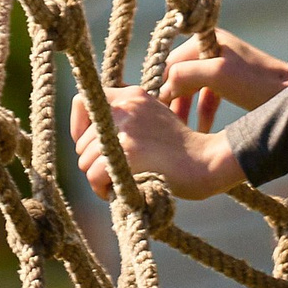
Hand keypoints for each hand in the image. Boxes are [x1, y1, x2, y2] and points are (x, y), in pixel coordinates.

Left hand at [69, 85, 246, 200]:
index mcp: (131, 95)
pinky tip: (119, 192)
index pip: (82, 102)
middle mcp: (126, 106)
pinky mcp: (130, 152)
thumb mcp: (154, 117)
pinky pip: (94, 176)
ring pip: (86, 161)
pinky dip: (102, 190)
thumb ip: (126, 119)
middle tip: (115, 174)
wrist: (206, 162)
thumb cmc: (182, 149)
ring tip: (120, 183)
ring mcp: (127, 128)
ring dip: (98, 179)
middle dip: (94, 162)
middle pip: (82, 141)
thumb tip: (89, 138)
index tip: (92, 146)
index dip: (81, 128)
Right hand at [158, 27, 287, 130]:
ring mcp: (220, 64)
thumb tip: (164, 85)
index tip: (156, 110)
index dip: (163, 85)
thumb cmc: (255, 82)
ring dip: (186, 109)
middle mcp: (211, 48)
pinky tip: (201, 130)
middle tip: (167, 124)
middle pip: (180, 75)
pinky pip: (207, 96)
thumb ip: (186, 74)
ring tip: (182, 130)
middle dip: (174, 100)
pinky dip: (202, 112)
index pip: (172, 62)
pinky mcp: (229, 81)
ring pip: (192, 88)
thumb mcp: (217, 75)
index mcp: (207, 39)